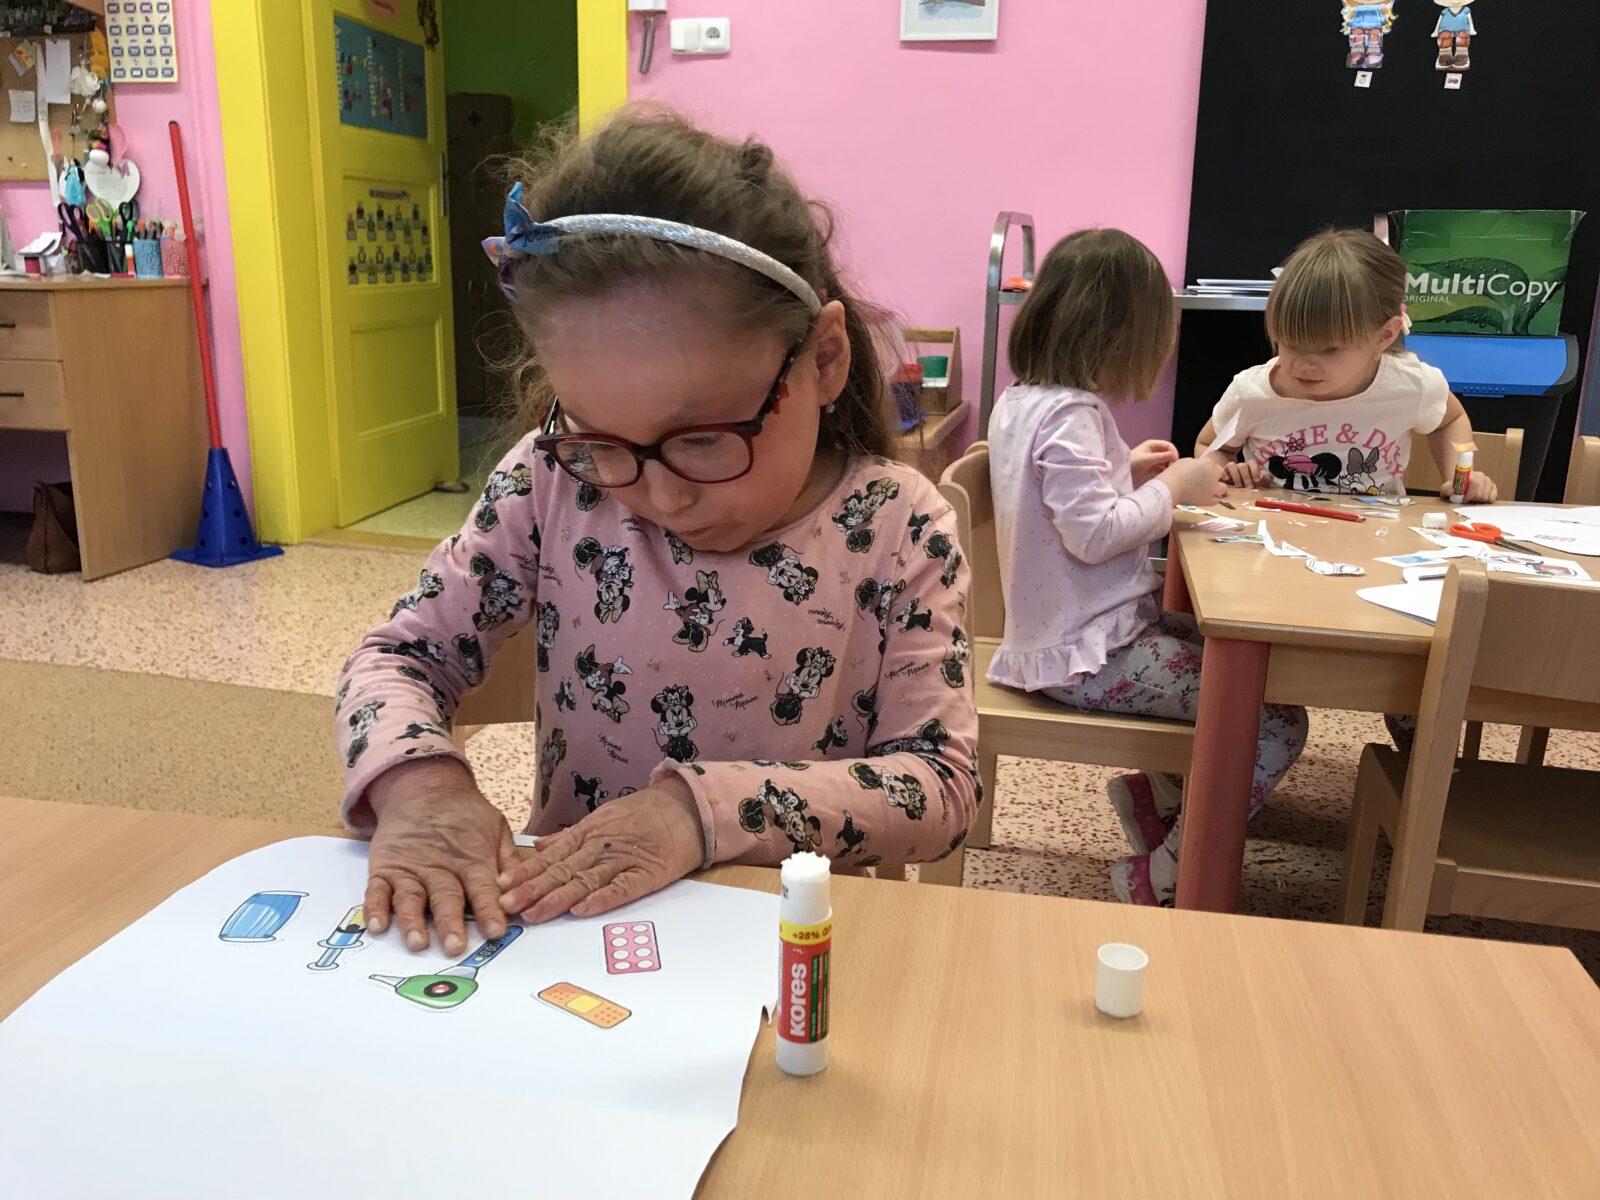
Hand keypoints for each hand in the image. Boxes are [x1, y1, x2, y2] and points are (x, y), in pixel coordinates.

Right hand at [363, 758, 514, 955]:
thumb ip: (508, 859)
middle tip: (455, 946)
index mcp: (471, 861)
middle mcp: (440, 868)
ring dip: (412, 921)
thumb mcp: (495, 828)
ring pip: (411, 898)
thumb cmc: (465, 814)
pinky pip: (377, 891)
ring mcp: (410, 869)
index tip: (496, 932)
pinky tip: (376, 925)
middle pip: (446, 898)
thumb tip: (522, 888)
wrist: (423, 786)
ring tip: (417, 942)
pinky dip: (374, 908)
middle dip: (451, 923)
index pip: (482, 889)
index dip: (489, 910)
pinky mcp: (385, 868)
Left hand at [497, 777, 704, 922]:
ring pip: (584, 881)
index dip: (526, 872)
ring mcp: (622, 861)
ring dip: (556, 898)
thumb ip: (569, 836)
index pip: (550, 857)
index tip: (501, 885)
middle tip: (506, 905)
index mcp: (588, 834)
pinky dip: (600, 899)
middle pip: (561, 870)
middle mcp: (600, 847)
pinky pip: (620, 890)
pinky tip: (581, 910)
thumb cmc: (644, 814)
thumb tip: (538, 846)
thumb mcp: (602, 817)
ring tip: (533, 913)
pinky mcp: (645, 875)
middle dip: (531, 889)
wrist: (686, 809)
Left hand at [1130, 439, 1178, 486]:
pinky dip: (1164, 471)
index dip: (1173, 452)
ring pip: (1165, 461)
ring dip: (1168, 466)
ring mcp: (1152, 460)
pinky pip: (1161, 468)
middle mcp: (1153, 451)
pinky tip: (1165, 476)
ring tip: (1169, 473)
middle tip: (1173, 468)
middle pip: (1167, 453)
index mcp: (1151, 445)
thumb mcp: (1146, 460)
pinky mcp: (1150, 468)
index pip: (1167, 445)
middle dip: (1171, 459)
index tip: (1175, 461)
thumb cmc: (1131, 464)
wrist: (1121, 475)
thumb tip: (1173, 455)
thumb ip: (1160, 457)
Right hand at [1159, 456, 1227, 505]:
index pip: (1213, 464)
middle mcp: (1213, 475)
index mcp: (1208, 463)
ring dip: (1217, 487)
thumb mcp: (1185, 461)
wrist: (1170, 488)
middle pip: (1220, 474)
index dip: (1209, 468)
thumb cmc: (1174, 474)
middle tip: (1208, 479)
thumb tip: (1198, 466)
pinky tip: (1205, 497)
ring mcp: (1213, 488)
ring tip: (1208, 489)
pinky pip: (1216, 500)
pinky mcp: (1209, 500)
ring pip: (1223, 487)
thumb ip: (1196, 463)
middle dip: (1215, 476)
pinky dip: (1212, 499)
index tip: (1205, 471)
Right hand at [1222, 460, 1262, 488]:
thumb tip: (1270, 477)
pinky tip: (1227, 481)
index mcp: (1248, 467)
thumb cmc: (1245, 486)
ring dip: (1237, 476)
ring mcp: (1229, 470)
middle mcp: (1239, 467)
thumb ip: (1264, 481)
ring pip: (1232, 465)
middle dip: (1247, 477)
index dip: (1255, 470)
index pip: (1251, 462)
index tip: (1257, 480)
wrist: (1231, 489)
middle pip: (1243, 465)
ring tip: (1239, 486)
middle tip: (1249, 487)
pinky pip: (1221, 470)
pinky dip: (1224, 474)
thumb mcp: (1256, 484)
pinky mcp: (1221, 474)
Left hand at [1442, 471, 1497, 502]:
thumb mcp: (1446, 489)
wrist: (1460, 485)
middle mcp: (1481, 476)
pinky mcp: (1493, 487)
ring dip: (1478, 500)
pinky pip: (1492, 497)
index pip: (1474, 483)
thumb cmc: (1454, 488)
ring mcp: (1488, 481)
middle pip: (1480, 493)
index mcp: (1470, 474)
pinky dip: (1485, 501)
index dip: (1469, 494)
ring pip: (1486, 496)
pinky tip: (1479, 499)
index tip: (1464, 500)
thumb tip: (1452, 491)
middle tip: (1466, 499)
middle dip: (1472, 499)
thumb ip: (1447, 490)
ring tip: (1472, 498)